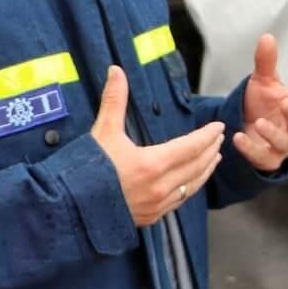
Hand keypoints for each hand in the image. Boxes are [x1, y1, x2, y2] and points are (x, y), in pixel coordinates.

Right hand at [91, 65, 223, 226]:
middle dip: (210, 151)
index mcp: (152, 164)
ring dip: (205, 171)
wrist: (67, 207)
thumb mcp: (102, 132)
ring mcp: (155, 206)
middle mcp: (159, 187)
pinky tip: (191, 183)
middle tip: (219, 139)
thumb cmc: (85, 169)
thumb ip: (114, 100)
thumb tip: (116, 70)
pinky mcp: (149, 218)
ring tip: (214, 159)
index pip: (191, 147)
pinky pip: (179, 202)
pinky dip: (190, 188)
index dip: (207, 136)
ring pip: (191, 187)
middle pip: (196, 166)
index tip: (218, 127)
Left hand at [235, 34, 287, 172]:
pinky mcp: (267, 159)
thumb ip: (266, 63)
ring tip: (260, 123)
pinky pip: (261, 156)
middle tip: (286, 102)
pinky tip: (238, 137)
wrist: (247, 128)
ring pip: (283, 142)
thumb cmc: (262, 105)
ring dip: (272, 133)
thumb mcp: (263, 82)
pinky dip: (250, 148)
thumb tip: (267, 37)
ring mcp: (281, 145)